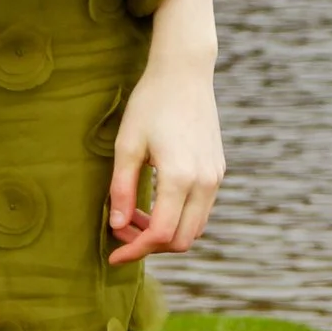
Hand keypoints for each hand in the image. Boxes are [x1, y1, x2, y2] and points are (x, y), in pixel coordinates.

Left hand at [107, 51, 224, 265]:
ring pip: (195, 229)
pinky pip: (201, 211)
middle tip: (122, 233)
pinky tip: (154, 204)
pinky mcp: (218, 171)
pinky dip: (179, 219)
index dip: (135, 251)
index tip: (113, 256)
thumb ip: (121, 188)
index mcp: (180, 177)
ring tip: (134, 217)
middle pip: (181, 240)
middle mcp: (204, 182)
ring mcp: (215, 178)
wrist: (185, 74)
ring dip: (165, 234)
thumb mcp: (127, 144)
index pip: (159, 234)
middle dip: (150, 246)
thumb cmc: (150, 104)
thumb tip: (117, 226)